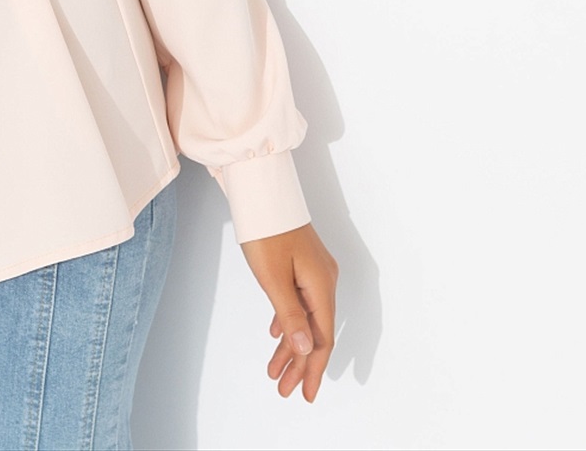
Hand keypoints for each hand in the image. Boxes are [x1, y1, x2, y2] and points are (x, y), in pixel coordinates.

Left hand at [239, 222, 337, 401]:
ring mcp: (314, 272)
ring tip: (275, 371)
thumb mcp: (273, 278)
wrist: (262, 192)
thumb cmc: (266, 231)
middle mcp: (324, 281)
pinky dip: (288, 321)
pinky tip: (275, 334)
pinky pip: (299, 302)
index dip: (314, 368)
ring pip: (305, 318)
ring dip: (291, 344)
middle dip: (301, 363)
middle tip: (285, 390)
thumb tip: (307, 348)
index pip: (322, 337)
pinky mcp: (302, 264)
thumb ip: (290, 315)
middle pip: (315, 332)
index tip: (305, 393)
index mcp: (321, 286)